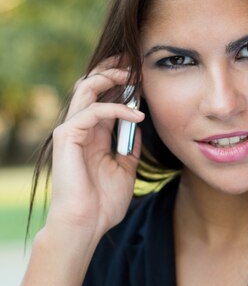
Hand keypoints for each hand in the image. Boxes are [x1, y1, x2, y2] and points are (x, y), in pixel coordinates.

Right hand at [46, 57, 144, 240]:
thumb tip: (138, 126)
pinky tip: (136, 115)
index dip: (119, 82)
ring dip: (111, 78)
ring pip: (87, 88)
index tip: (140, 73)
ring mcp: (71, 130)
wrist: (87, 224)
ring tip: (134, 77)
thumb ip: (130, 148)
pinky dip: (116, 109)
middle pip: (91, 84)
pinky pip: (93, 111)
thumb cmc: (103, 204)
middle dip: (112, 69)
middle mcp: (80, 128)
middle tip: (135, 61)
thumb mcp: (126, 170)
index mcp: (92, 135)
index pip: (103, 97)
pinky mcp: (68, 136)